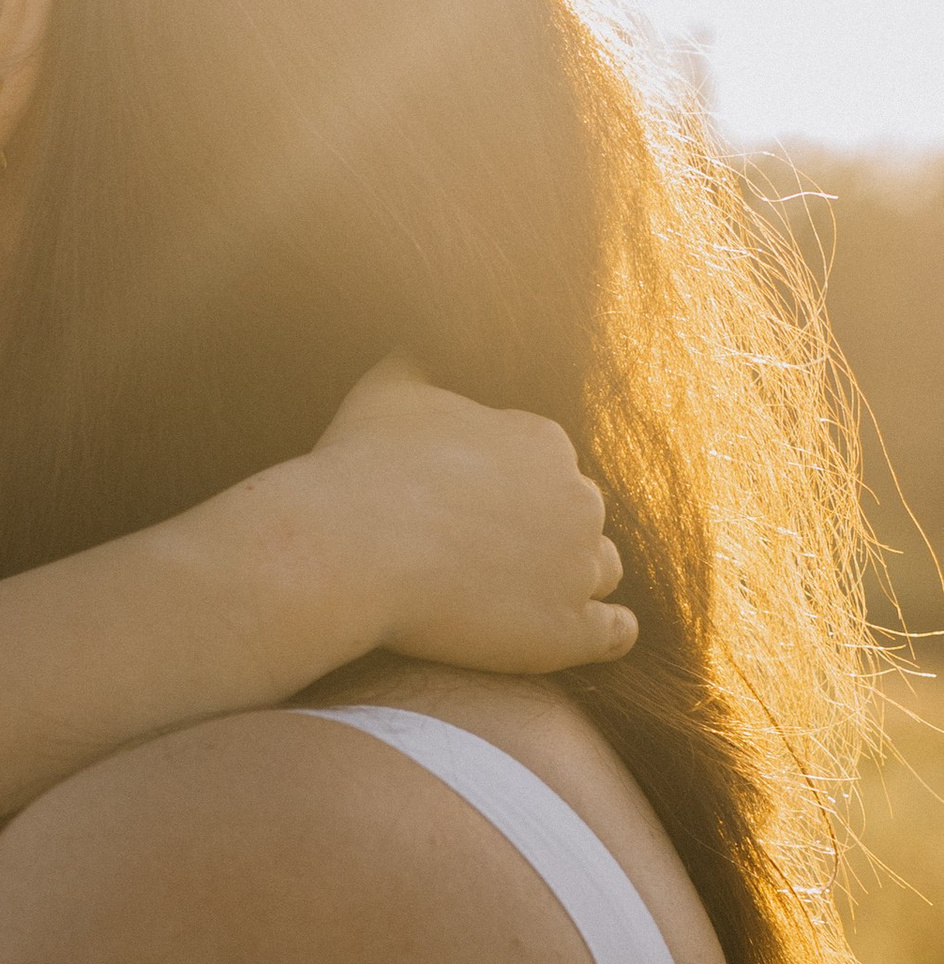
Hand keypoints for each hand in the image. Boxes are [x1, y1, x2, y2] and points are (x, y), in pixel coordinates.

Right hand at [311, 357, 635, 672]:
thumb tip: (416, 332)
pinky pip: (615, 632)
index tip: (474, 512)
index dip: (515, 491)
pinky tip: (573, 631)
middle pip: (579, 517)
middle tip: (489, 557)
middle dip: (544, 533)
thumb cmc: (361, 466)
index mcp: (545, 440)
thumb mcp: (388, 389)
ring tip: (522, 596)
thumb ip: (417, 359)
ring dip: (572, 580)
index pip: (549, 467)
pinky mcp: (569, 631)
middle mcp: (579, 498)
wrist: (348, 549)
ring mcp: (579, 567)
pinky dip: (604, 631)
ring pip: (600, 570)